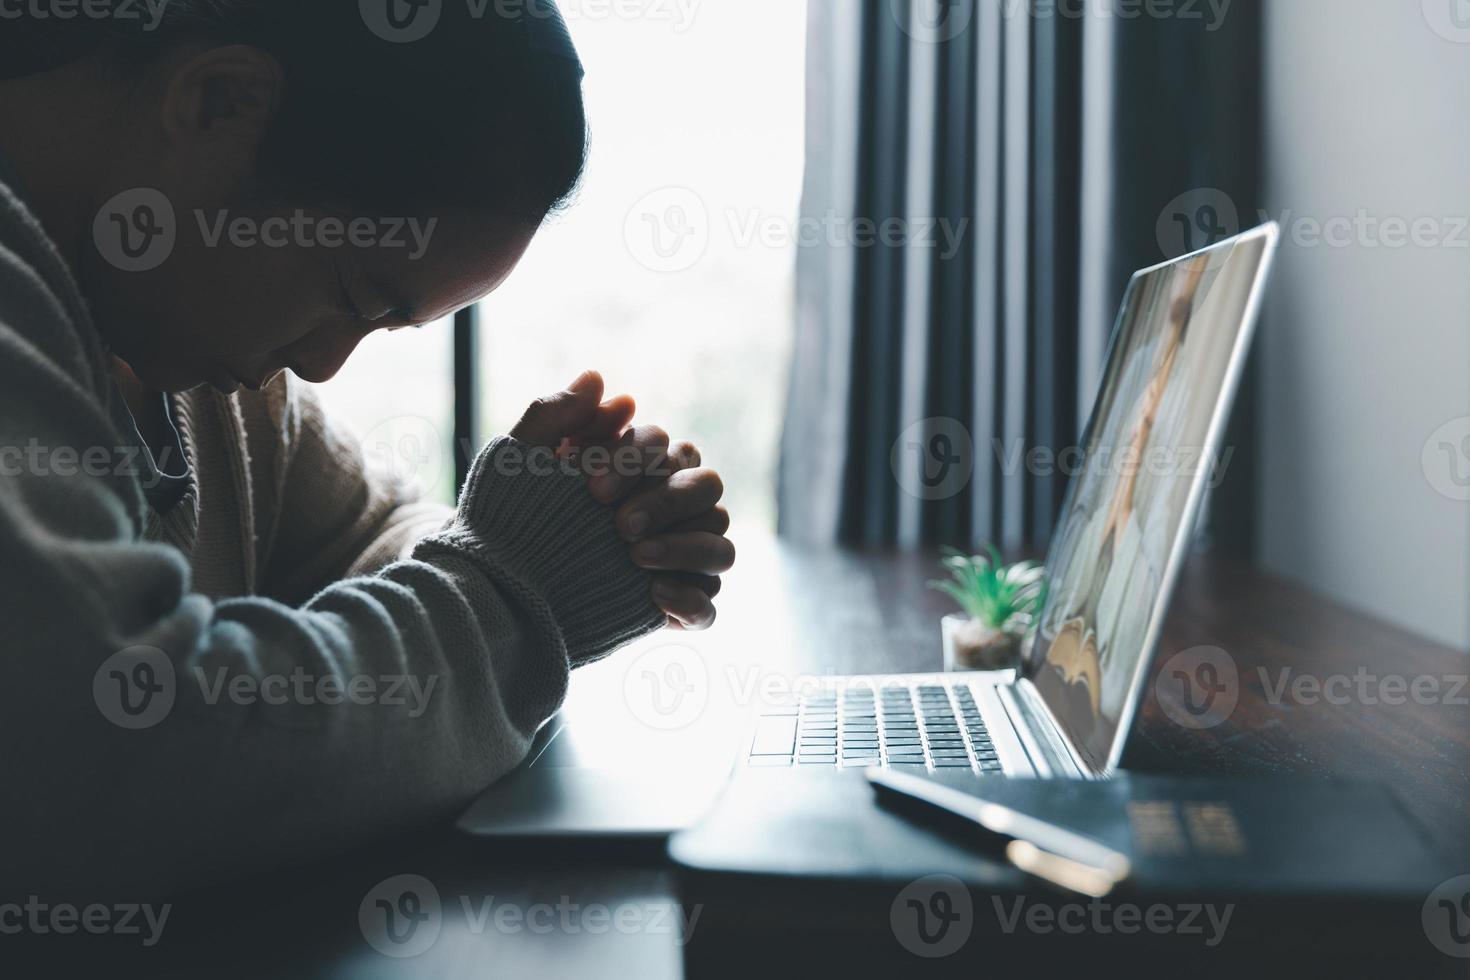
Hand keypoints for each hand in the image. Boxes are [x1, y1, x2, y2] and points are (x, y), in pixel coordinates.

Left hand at [511, 372, 733, 630]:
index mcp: (644, 472)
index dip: (639, 461)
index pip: (672, 449)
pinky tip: (654, 595)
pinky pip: (708, 605)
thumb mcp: (520, 464)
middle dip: (666, 501)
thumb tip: (597, 380)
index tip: (592, 487)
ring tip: (635, 556)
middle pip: (708, 489)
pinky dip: (691, 601)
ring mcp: (678, 561)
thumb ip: (554, 416)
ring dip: (685, 547)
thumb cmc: (511, 519)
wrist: (498, 591)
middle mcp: (671, 513)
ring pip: (720, 546)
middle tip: (619, 524)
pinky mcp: (674, 608)